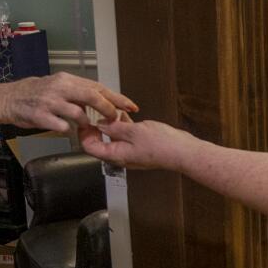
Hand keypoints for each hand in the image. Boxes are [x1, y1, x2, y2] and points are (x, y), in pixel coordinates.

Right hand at [0, 73, 138, 132]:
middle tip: (116, 119)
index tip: (131, 106)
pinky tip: (66, 130)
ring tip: (86, 127)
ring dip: (87, 123)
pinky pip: (61, 126)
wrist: (9, 99)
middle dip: (108, 109)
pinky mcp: (41, 115)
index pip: (98, 87)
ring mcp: (50, 102)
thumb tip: (102, 99)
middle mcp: (60, 88)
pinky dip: (68, 130)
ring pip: (78, 113)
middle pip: (92, 96)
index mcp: (67, 80)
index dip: (117, 98)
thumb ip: (79, 92)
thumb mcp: (59, 87)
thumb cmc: (36, 94)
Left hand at [79, 116, 199, 171]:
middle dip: (95, 127)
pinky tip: (125, 116)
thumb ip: (114, 128)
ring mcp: (129, 152)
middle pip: (98, 143)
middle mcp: (120, 156)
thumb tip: (100, 124)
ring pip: (112, 138)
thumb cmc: (162, 146)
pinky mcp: (138, 147)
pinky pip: (124, 137)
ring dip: (109, 125)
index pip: (89, 147)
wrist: (183, 152)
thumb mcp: (134, 131)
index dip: (84, 133)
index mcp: (116, 155)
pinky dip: (121, 126)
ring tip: (110, 112)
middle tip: (95, 113)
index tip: (85, 119)